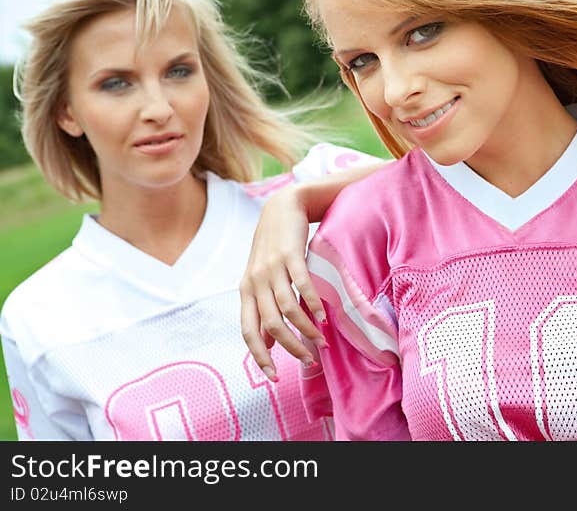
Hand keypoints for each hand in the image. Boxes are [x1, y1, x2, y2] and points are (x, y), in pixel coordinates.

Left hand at [240, 184, 327, 380]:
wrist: (282, 206)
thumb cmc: (274, 247)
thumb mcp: (262, 279)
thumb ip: (264, 309)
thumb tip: (269, 344)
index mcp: (246, 291)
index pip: (249, 332)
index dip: (260, 356)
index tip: (275, 377)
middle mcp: (255, 281)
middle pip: (272, 325)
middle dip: (292, 347)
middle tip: (310, 360)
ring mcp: (272, 268)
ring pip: (288, 309)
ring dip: (306, 329)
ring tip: (322, 340)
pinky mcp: (290, 254)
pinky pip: (302, 286)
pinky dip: (314, 304)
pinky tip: (324, 316)